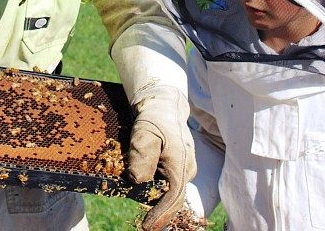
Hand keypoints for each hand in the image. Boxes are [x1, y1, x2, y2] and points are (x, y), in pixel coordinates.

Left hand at [128, 85, 195, 230]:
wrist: (164, 106)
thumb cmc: (154, 118)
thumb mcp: (144, 133)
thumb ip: (142, 156)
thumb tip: (138, 180)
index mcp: (181, 162)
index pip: (174, 196)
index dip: (161, 214)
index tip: (147, 226)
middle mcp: (187, 168)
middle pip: (174, 198)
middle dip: (161, 213)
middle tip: (146, 225)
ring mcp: (185, 167)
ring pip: (172, 192)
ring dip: (159, 203)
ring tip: (147, 215)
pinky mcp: (179, 166)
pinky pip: (170, 185)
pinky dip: (159, 193)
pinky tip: (148, 196)